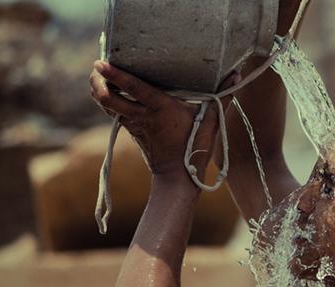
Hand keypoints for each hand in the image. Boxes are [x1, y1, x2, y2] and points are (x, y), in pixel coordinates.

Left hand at [89, 60, 235, 180]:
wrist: (178, 177)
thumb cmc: (196, 147)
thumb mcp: (213, 120)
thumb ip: (224, 96)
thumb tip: (237, 74)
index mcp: (160, 108)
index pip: (133, 88)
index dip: (115, 75)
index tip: (100, 61)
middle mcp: (142, 115)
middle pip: (107, 96)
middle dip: (97, 81)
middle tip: (98, 66)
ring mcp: (134, 124)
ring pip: (106, 103)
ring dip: (99, 90)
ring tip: (101, 75)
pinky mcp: (131, 130)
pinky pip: (113, 111)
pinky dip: (109, 99)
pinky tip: (113, 91)